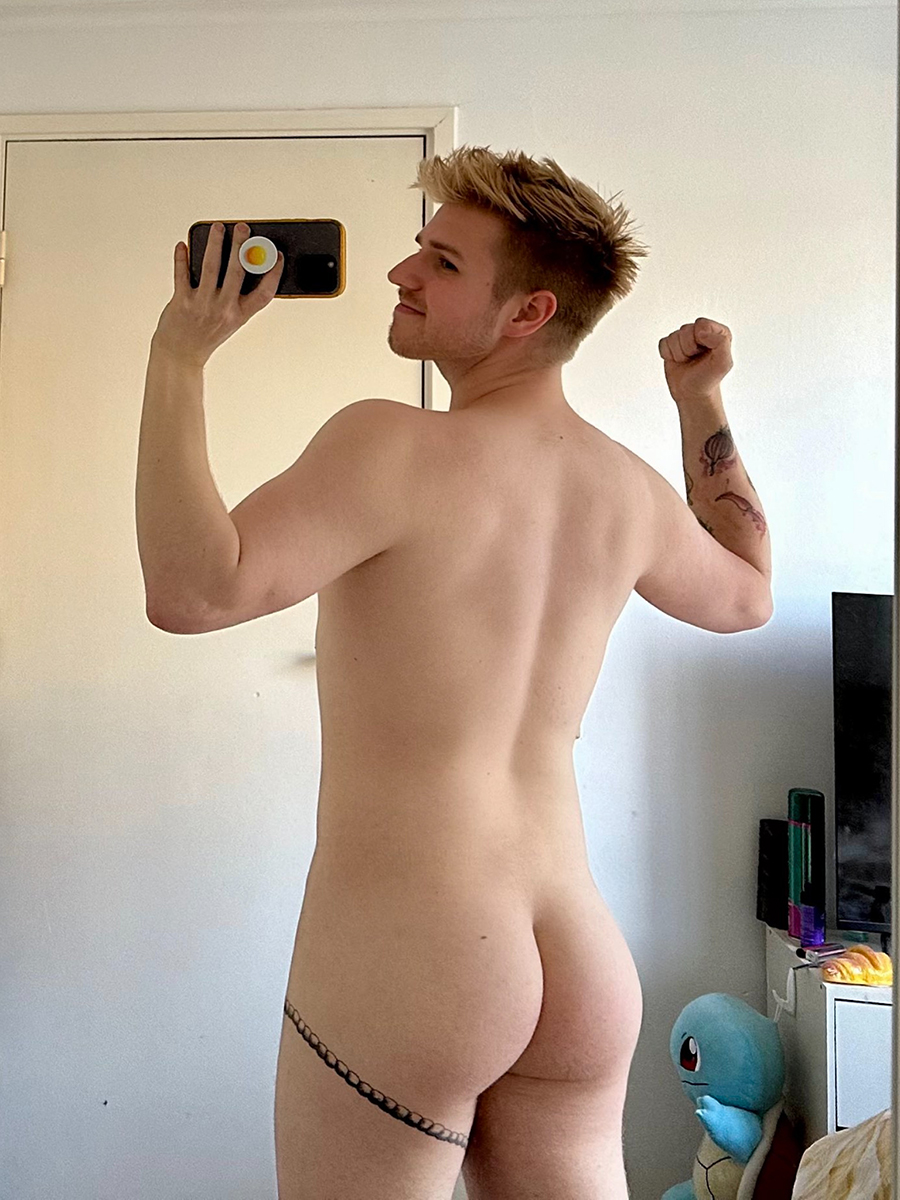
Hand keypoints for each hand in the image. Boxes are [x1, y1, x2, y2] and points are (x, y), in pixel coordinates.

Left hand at [152, 222, 283, 366]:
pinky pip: (182, 273)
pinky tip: (183, 245)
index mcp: (240, 315)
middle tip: (244, 228)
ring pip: (211, 266)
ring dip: (215, 243)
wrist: (180, 354)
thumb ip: (237, 299)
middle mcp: (223, 309)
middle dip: (241, 246)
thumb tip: (240, 264)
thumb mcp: (230, 321)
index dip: (273, 273)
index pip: (264, 293)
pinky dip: (182, 257)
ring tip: (217, 228)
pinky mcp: (182, 301)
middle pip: (237, 271)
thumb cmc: (206, 335)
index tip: (277, 256)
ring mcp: (202, 305)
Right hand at [659, 318, 732, 403]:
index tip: (704, 352)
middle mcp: (702, 332)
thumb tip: (701, 332)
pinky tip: (678, 361)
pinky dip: (668, 355)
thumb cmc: (708, 379)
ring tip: (687, 361)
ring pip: (674, 336)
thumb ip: (720, 342)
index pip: (701, 324)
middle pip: (686, 329)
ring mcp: (686, 338)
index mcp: (717, 332)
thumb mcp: (723, 363)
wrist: (693, 394)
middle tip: (695, 358)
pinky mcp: (672, 345)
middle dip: (688, 347)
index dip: (700, 339)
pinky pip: (664, 343)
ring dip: (679, 353)